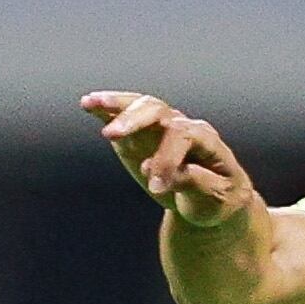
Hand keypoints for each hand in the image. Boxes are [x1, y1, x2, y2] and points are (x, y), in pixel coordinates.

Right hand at [83, 91, 259, 225]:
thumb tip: (172, 175)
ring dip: (117, 105)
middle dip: (134, 121)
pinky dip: (107, 108)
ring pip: (142, 106)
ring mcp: (162, 127)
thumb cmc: (216, 199)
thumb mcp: (214, 199)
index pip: (183, 136)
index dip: (167, 159)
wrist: (211, 199)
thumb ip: (196, 184)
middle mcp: (183, 126)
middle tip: (111, 135)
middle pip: (159, 112)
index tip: (156, 189)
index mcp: (206, 141)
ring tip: (93, 103)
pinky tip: (88, 103)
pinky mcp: (142, 133)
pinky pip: (125, 114)